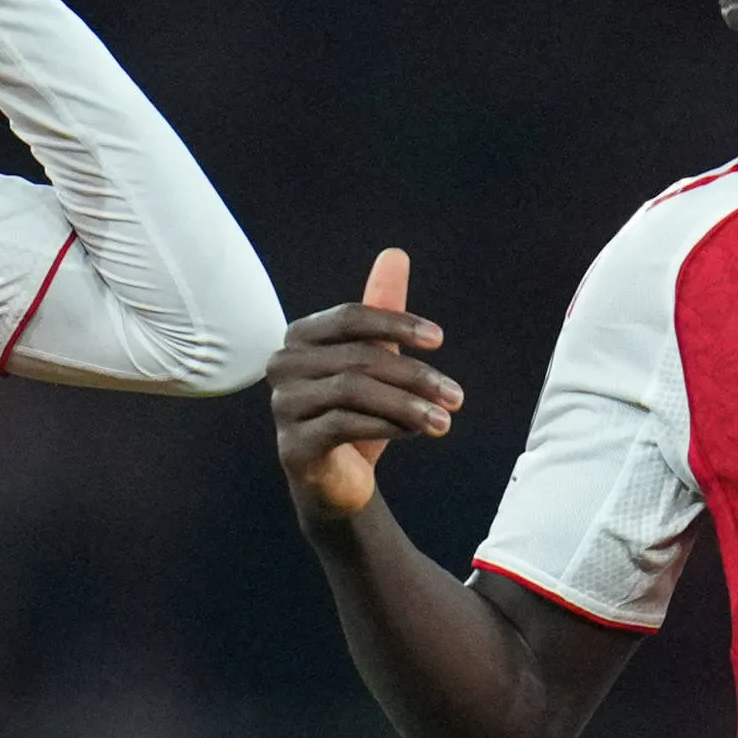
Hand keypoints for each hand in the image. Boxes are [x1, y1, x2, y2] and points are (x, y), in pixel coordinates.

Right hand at [270, 250, 460, 521]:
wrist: (337, 483)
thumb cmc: (355, 414)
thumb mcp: (375, 361)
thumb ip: (382, 311)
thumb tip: (395, 255)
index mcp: (299, 337)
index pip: (350, 317)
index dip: (396, 324)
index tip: (439, 340)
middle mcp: (282, 366)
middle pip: (358, 357)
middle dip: (415, 376)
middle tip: (455, 396)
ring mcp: (283, 407)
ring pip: (353, 390)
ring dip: (408, 405)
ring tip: (443, 421)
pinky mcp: (293, 446)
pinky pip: (345, 424)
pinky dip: (386, 425)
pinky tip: (412, 433)